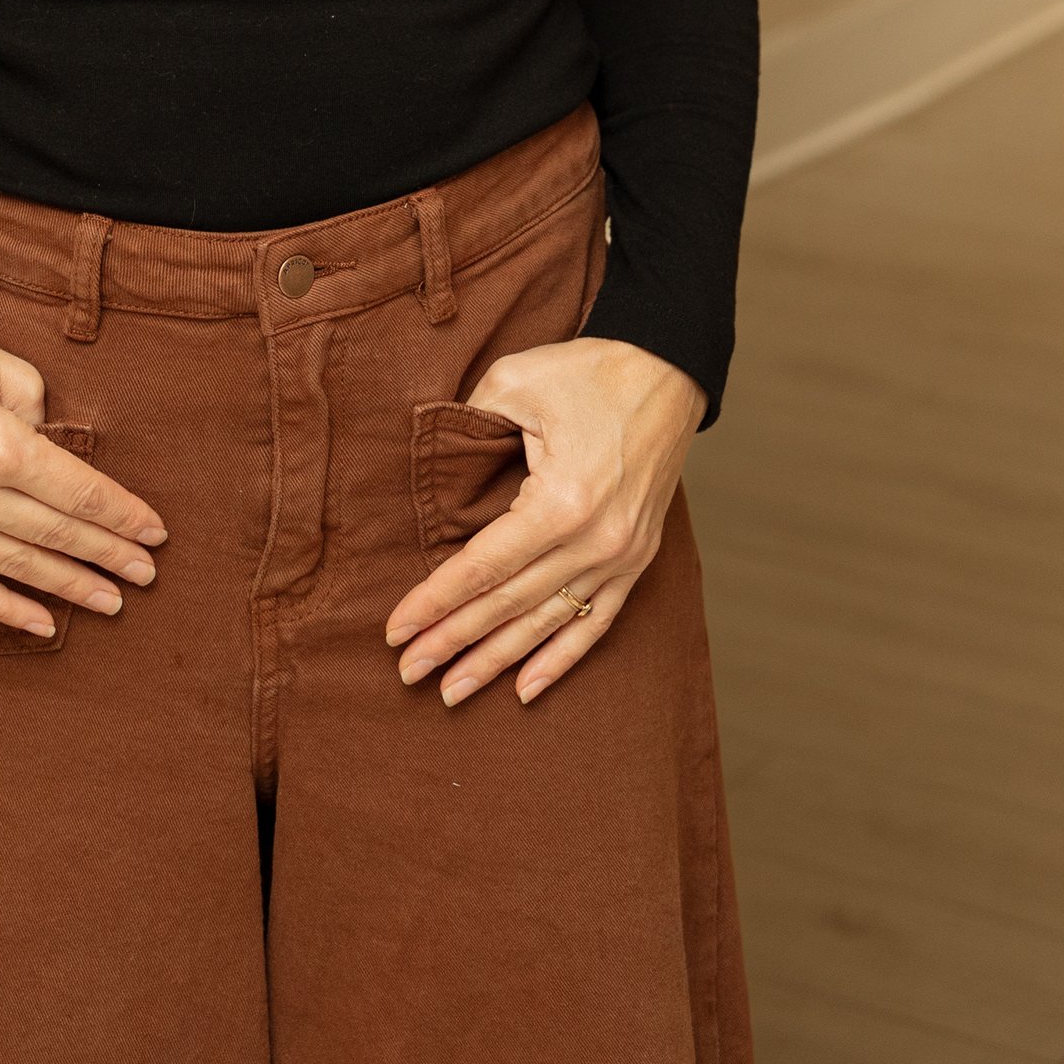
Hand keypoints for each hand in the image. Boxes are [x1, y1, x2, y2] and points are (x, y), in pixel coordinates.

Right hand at [0, 316, 167, 640]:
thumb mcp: (9, 371)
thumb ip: (44, 423)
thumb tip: (62, 469)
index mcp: (1, 446)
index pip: (78, 494)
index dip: (122, 516)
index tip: (155, 533)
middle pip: (56, 535)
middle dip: (108, 556)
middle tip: (146, 575)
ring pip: (16, 568)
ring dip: (68, 588)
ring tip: (110, 602)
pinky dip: (4, 609)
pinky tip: (43, 623)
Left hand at [385, 335, 703, 707]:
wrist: (668, 370)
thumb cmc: (588, 373)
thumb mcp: (515, 381)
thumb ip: (468, 426)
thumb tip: (434, 466)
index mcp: (561, 501)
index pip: (483, 568)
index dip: (435, 603)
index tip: (395, 631)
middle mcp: (593, 541)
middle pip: (508, 605)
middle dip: (453, 641)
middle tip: (407, 671)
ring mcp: (620, 557)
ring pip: (547, 624)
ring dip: (497, 662)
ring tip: (451, 692)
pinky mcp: (637, 559)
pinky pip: (596, 623)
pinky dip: (561, 659)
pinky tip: (527, 689)